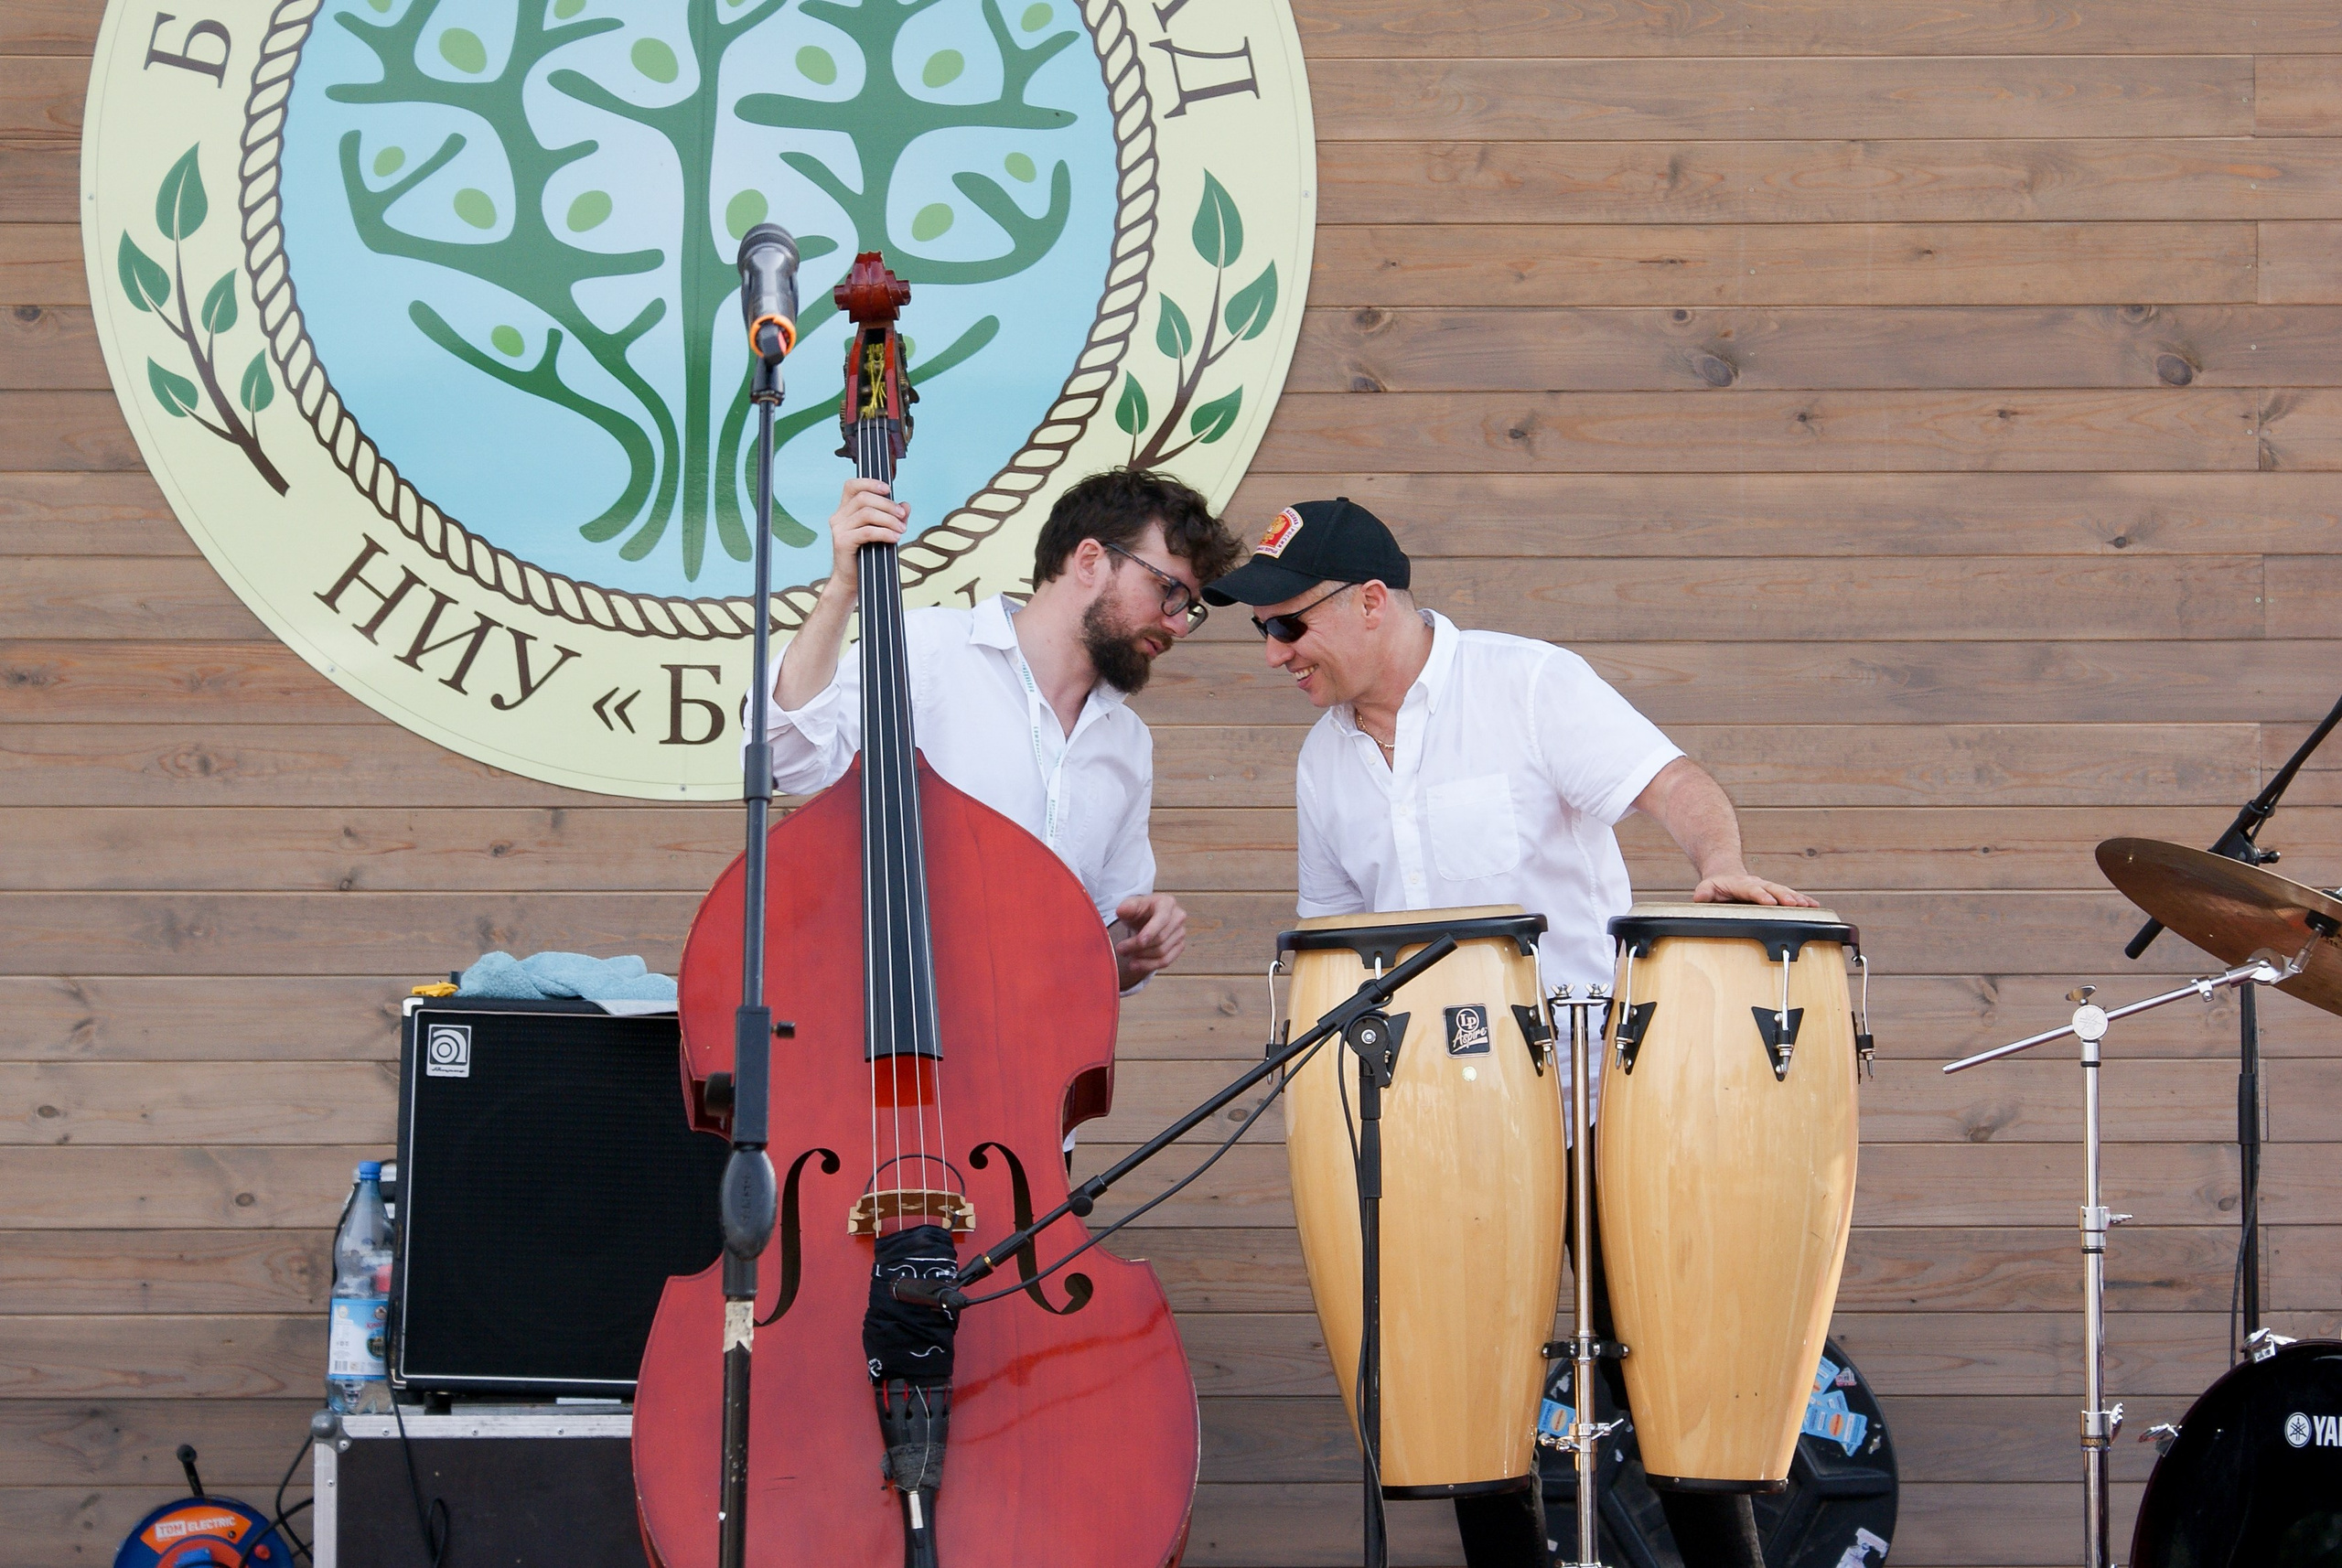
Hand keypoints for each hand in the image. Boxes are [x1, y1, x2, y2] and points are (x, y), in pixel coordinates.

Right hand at [827, 477, 907, 592]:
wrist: (852, 580)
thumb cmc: (867, 554)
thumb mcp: (883, 531)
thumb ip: (894, 517)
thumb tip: (906, 505)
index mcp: (845, 510)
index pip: (852, 485)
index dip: (870, 482)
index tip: (888, 489)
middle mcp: (839, 516)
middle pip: (863, 497)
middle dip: (887, 504)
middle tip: (902, 515)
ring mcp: (839, 528)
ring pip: (866, 513)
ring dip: (889, 519)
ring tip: (901, 529)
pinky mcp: (842, 542)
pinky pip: (867, 531)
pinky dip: (884, 532)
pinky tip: (895, 538)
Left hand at [1112, 892, 1186, 989]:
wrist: (1146, 917)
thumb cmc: (1140, 910)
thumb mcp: (1131, 904)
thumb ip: (1127, 907)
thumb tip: (1121, 910)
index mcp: (1167, 903)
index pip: (1162, 919)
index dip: (1151, 932)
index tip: (1139, 942)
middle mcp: (1178, 917)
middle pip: (1161, 938)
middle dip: (1138, 946)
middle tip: (1121, 949)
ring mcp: (1180, 933)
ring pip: (1162, 952)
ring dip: (1142, 957)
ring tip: (1127, 955)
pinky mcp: (1179, 946)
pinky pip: (1166, 961)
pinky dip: (1149, 965)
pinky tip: (1136, 964)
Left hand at [1692, 872, 1819, 907]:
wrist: (1726, 872)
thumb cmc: (1716, 885)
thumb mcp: (1706, 888)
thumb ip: (1704, 893)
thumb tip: (1700, 897)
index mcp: (1741, 884)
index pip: (1751, 889)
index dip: (1761, 895)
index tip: (1770, 902)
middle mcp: (1758, 884)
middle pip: (1773, 889)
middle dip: (1784, 896)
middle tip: (1795, 904)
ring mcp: (1768, 887)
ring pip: (1785, 891)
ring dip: (1797, 899)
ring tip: (1809, 906)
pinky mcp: (1775, 892)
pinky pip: (1791, 896)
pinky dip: (1803, 900)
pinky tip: (1814, 906)